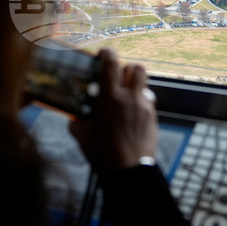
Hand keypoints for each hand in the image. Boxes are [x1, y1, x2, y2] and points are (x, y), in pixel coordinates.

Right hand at [69, 49, 158, 172]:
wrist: (128, 172)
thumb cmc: (103, 154)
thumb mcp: (82, 137)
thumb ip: (77, 123)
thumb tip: (73, 119)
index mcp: (110, 97)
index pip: (111, 63)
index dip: (107, 53)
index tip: (102, 54)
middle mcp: (130, 98)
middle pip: (136, 68)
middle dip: (127, 68)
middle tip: (117, 77)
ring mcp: (144, 108)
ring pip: (145, 85)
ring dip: (135, 85)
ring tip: (125, 97)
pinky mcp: (153, 119)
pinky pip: (148, 102)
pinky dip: (140, 103)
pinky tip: (131, 115)